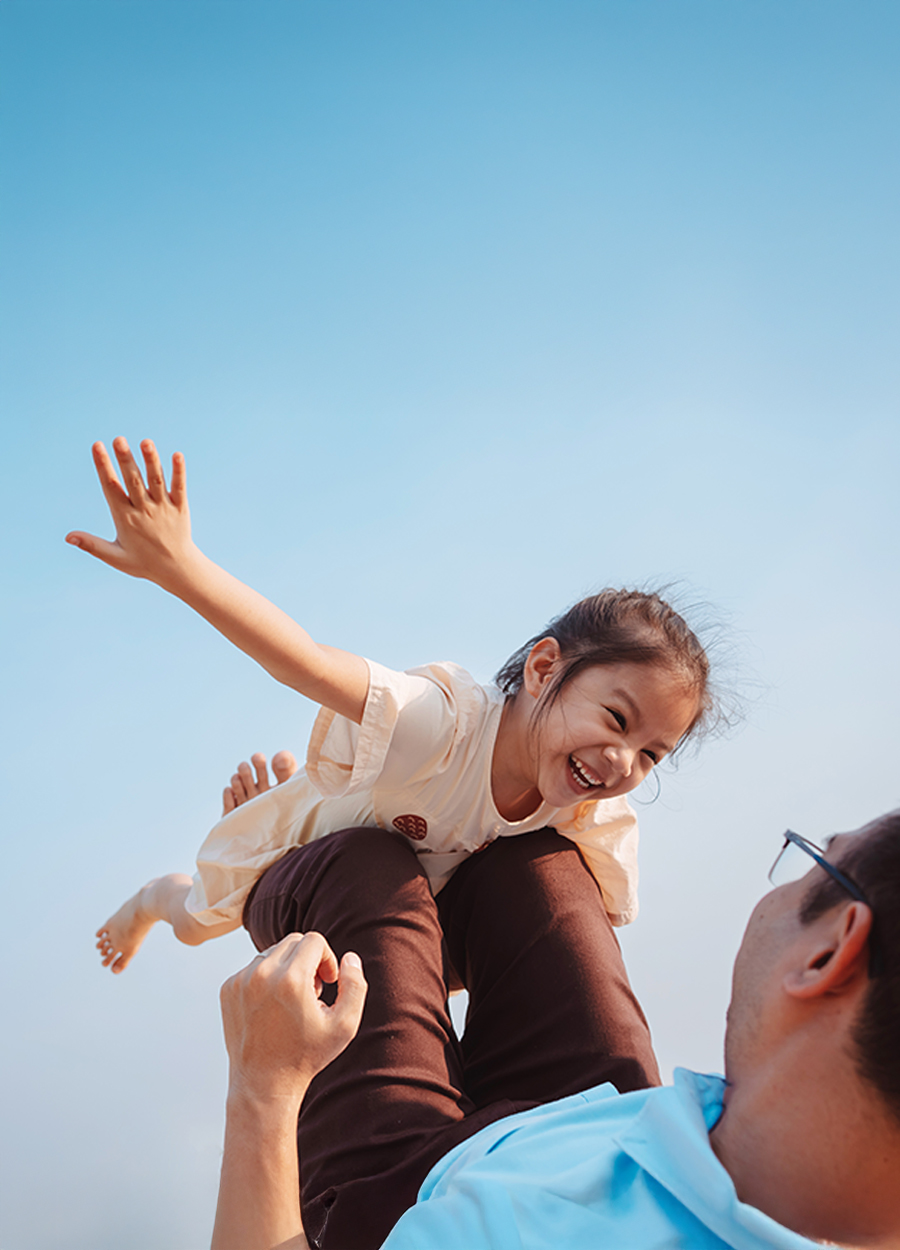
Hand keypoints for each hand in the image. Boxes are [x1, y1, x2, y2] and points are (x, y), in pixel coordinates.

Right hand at [66, 437, 196, 590]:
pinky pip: (180, 487)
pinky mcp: (180, 508)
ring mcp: (163, 508)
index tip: (97, 446)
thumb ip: (91, 545)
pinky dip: (179, 472)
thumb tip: (68, 537)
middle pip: (133, 480)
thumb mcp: (114, 556)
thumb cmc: (142, 563)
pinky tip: (178, 455)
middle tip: (118, 439)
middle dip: (125, 459)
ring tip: (146, 442)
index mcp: (125, 518)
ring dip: (151, 461)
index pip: (111, 488)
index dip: (103, 466)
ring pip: (156, 481)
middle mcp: (144, 510)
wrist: (176, 569)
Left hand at [220, 933, 367, 1101]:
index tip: (327, 982)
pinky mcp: (228, 988)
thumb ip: (355, 986)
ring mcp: (241, 980)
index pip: (314, 940)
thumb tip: (350, 958)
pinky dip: (266, 978)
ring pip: (273, 953)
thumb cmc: (305, 1056)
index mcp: (291, 980)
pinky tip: (272, 1007)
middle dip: (308, 960)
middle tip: (312, 992)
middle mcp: (262, 974)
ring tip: (292, 1001)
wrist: (263, 1083)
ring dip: (287, 968)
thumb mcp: (344, 1026)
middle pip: (293, 941)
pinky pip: (254, 967)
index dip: (327, 958)